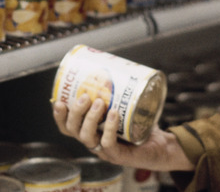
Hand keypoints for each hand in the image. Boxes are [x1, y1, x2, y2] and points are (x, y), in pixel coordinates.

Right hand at [52, 94, 194, 171]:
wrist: (161, 145)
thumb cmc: (141, 125)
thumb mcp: (126, 105)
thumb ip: (119, 89)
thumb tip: (117, 62)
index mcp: (90, 129)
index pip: (67, 125)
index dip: (59, 115)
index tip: (58, 99)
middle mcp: (94, 140)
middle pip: (72, 130)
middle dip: (75, 112)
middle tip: (85, 96)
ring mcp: (104, 150)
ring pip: (87, 138)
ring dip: (90, 119)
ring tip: (99, 102)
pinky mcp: (119, 156)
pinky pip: (108, 144)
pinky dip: (109, 129)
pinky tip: (113, 115)